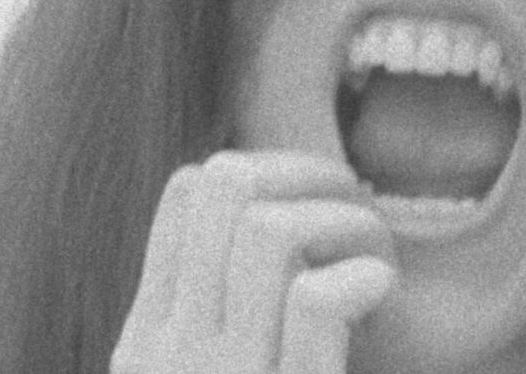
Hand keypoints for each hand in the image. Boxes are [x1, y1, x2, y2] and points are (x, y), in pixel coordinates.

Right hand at [111, 152, 396, 372]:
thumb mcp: (204, 370)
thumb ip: (208, 307)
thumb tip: (236, 191)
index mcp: (145, 342)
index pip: (189, 192)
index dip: (269, 171)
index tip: (317, 201)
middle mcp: (170, 356)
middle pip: (230, 191)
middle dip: (309, 179)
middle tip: (359, 211)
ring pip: (270, 231)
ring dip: (346, 225)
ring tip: (379, 260)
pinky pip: (314, 299)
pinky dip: (362, 277)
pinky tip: (380, 287)